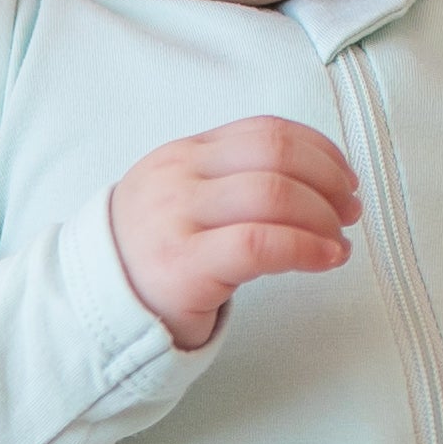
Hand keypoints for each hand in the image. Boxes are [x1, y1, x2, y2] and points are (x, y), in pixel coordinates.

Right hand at [108, 120, 358, 352]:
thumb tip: (317, 182)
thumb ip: (233, 182)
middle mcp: (178, 179)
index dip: (319, 151)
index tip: (344, 179)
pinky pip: (261, 244)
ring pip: (273, 196)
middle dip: (328, 182)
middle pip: (276, 157)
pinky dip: (306, 249)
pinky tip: (325, 259)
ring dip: (323, 218)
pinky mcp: (183, 266)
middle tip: (349, 213)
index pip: (264, 131)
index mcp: (182, 155)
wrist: (93, 311)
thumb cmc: (152, 261)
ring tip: (338, 243)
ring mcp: (176, 220)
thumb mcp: (183, 202)